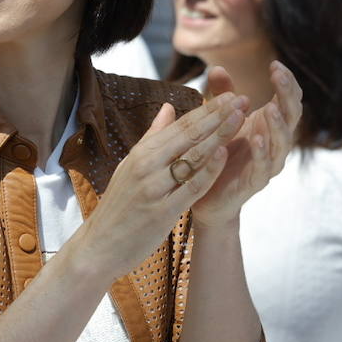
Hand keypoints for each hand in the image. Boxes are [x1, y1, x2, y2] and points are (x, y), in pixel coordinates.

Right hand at [75, 92, 248, 283]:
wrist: (99, 246)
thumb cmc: (118, 207)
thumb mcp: (131, 165)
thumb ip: (153, 137)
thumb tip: (169, 107)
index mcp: (141, 153)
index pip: (180, 125)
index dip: (207, 109)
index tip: (229, 95)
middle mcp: (147, 166)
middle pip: (188, 135)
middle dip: (218, 115)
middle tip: (242, 98)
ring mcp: (154, 188)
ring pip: (192, 157)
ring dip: (218, 135)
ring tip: (240, 117)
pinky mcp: (161, 212)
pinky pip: (190, 187)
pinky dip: (208, 170)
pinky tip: (225, 154)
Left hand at [189, 62, 301, 228]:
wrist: (208, 194)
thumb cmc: (220, 152)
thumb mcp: (219, 120)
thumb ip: (221, 96)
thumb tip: (217, 68)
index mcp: (270, 124)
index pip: (287, 99)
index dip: (286, 82)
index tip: (275, 64)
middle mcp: (275, 142)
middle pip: (290, 116)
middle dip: (287, 94)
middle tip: (278, 75)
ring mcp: (268, 162)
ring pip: (282, 142)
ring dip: (278, 124)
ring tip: (271, 107)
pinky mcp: (255, 181)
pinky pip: (264, 166)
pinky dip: (262, 152)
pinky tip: (257, 138)